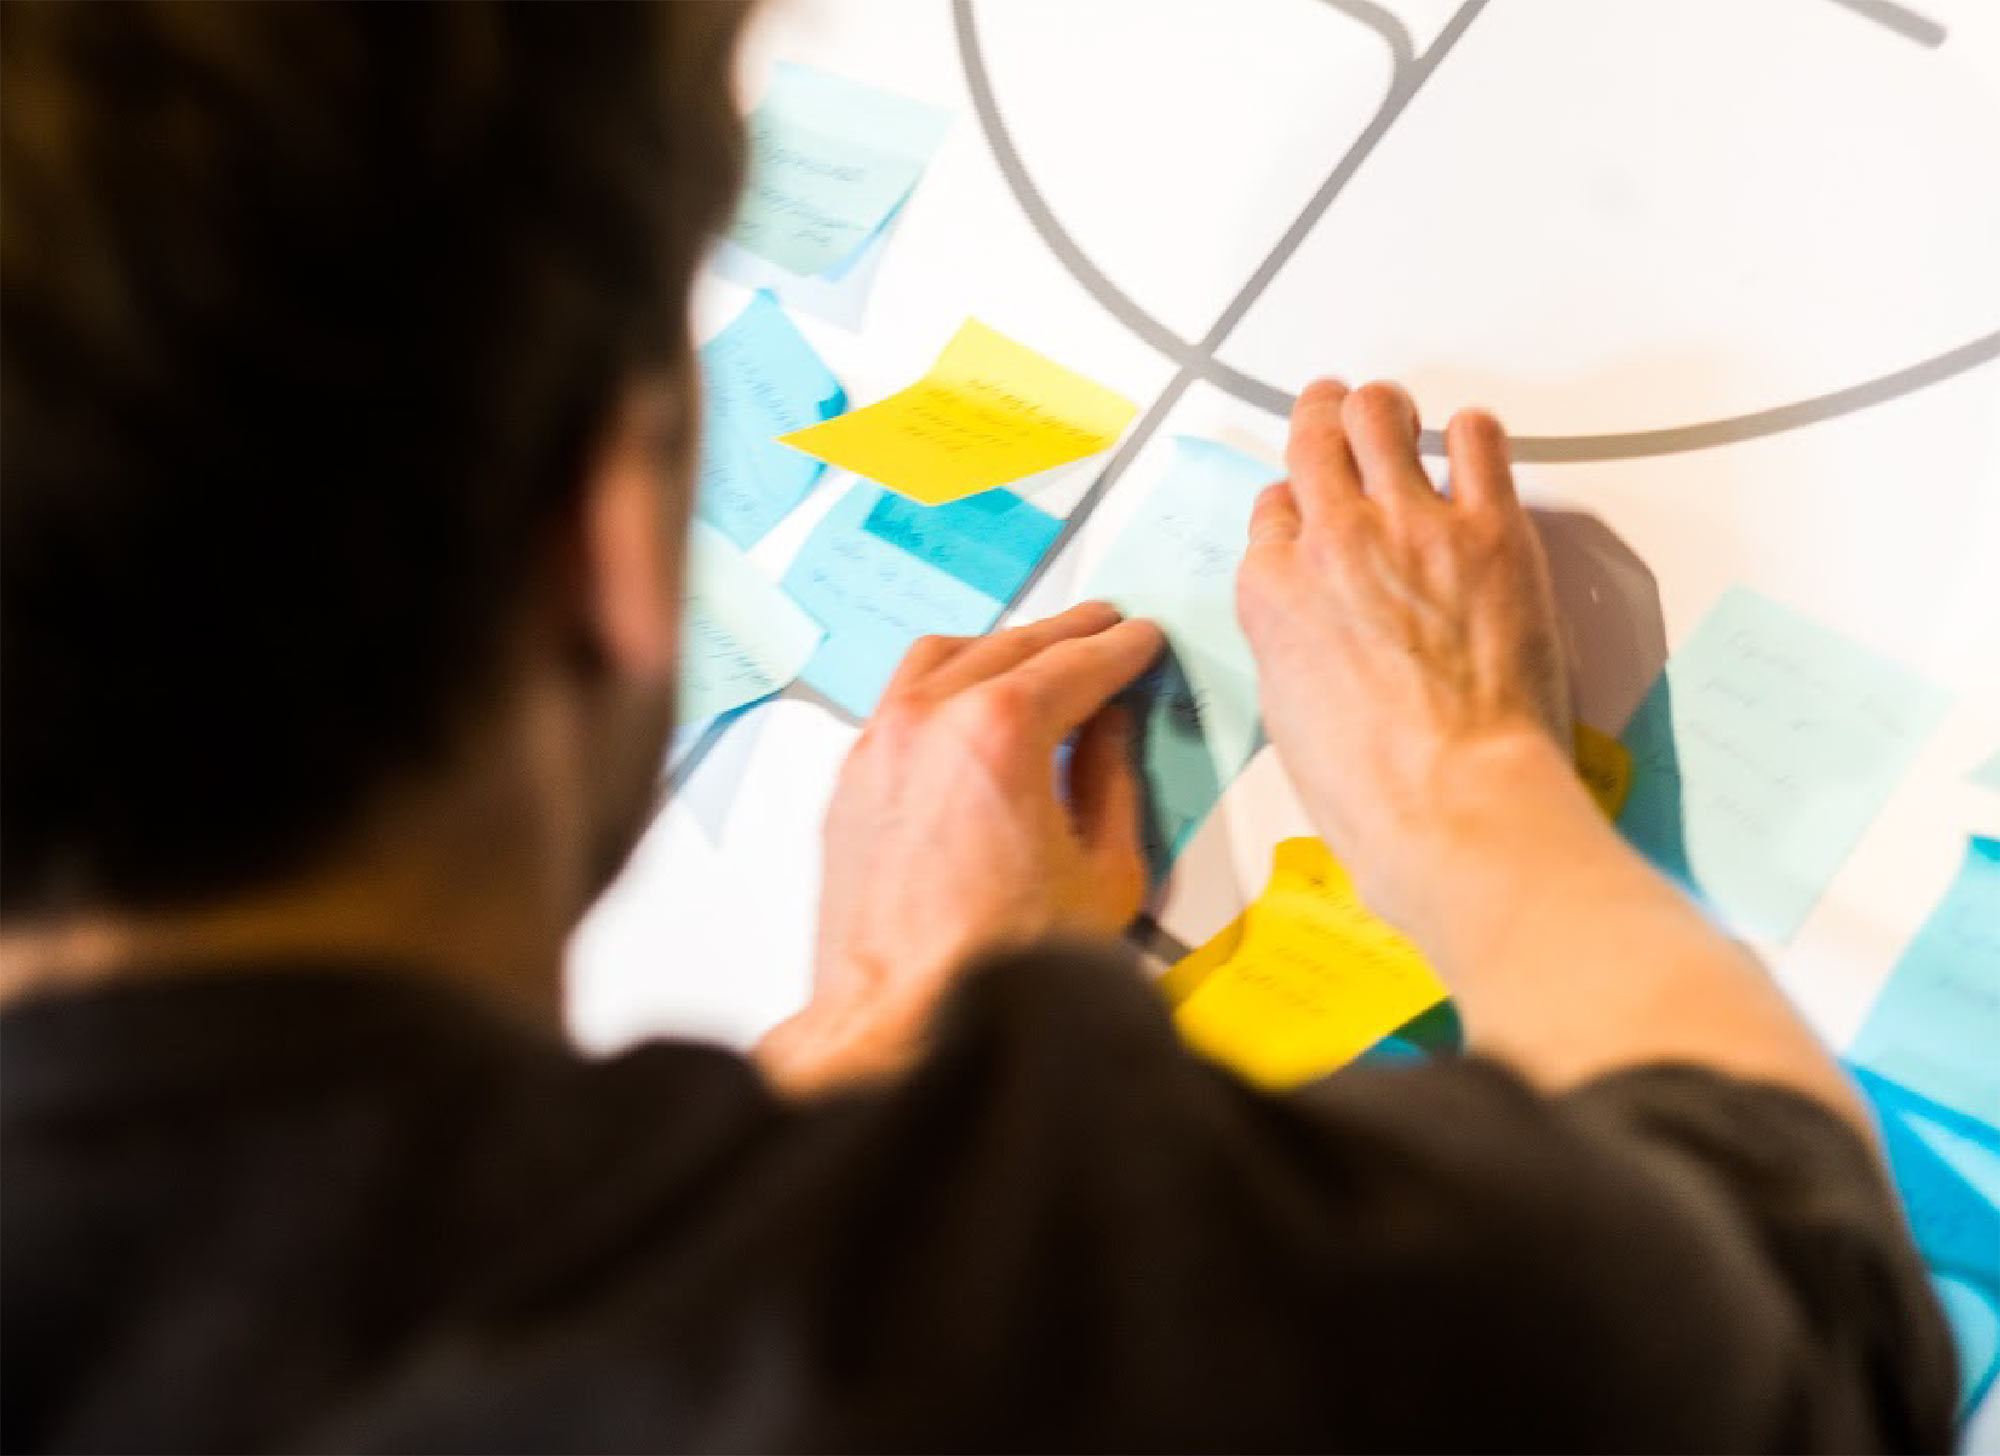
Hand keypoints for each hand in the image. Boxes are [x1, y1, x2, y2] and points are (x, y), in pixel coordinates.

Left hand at [757, 601, 1163, 1094]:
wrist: (901, 1025)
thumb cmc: (997, 967)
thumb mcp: (1105, 875)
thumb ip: (1114, 784)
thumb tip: (1109, 735)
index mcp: (1000, 730)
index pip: (1078, 663)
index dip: (1121, 649)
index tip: (1141, 641)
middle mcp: (929, 720)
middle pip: (1013, 648)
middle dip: (1067, 636)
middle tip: (1105, 630)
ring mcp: (879, 746)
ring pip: (945, 658)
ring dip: (1001, 648)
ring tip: (1040, 654)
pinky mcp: (851, 781)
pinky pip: (900, 699)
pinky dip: (945, 683)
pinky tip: (970, 699)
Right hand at [1236, 379, 1569, 925]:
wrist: (1452, 801)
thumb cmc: (1375, 785)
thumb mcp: (1289, 712)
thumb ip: (1296, 641)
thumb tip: (1319, 626)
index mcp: (1273, 590)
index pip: (1273, 508)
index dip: (1294, 504)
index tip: (1309, 508)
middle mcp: (1332, 541)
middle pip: (1315, 436)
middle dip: (1325, 416)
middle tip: (1338, 409)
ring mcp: (1410, 526)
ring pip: (1382, 415)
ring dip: (1387, 408)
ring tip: (1400, 414)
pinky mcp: (1489, 528)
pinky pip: (1477, 438)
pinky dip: (1472, 433)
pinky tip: (1472, 445)